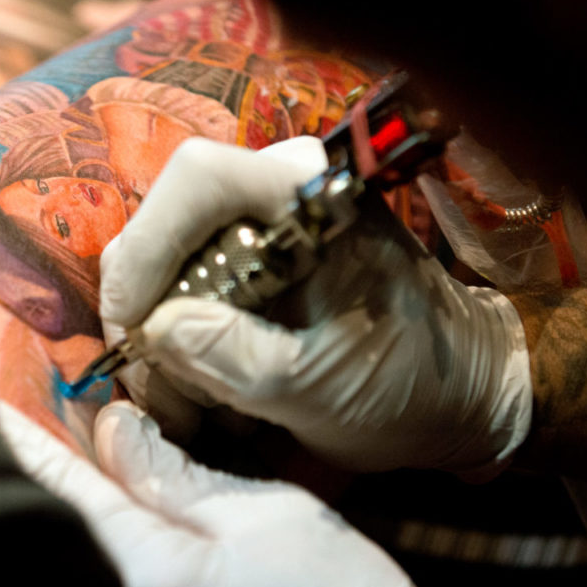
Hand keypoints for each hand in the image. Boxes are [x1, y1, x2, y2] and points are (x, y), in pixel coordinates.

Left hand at [0, 398, 426, 586]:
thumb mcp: (261, 515)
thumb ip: (175, 475)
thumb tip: (115, 428)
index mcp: (146, 569)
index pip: (65, 488)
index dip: (26, 436)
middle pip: (63, 513)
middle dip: (46, 457)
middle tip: (36, 404)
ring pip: (85, 534)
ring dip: (73, 484)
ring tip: (70, 433)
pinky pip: (107, 558)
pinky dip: (98, 516)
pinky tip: (107, 484)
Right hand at [100, 136, 532, 478]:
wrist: (452, 391)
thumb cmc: (405, 384)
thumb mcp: (318, 386)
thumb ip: (235, 355)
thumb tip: (155, 328)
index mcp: (312, 197)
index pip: (200, 180)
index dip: (149, 246)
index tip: (135, 326)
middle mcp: (279, 192)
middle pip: (169, 225)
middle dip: (150, 312)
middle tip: (160, 390)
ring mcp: (262, 224)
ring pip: (167, 263)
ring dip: (163, 340)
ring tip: (194, 406)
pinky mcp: (253, 259)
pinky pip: (186, 286)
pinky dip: (183, 342)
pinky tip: (208, 389)